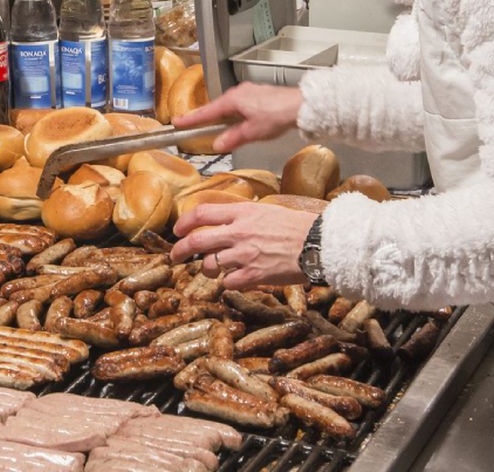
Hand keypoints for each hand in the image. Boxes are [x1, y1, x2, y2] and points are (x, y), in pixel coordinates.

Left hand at [169, 201, 316, 287]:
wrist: (318, 244)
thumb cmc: (296, 226)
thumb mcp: (266, 211)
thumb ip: (242, 216)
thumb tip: (224, 220)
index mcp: (242, 213)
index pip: (202, 213)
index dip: (184, 222)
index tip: (178, 230)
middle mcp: (239, 233)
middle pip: (197, 241)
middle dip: (180, 250)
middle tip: (175, 256)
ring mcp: (245, 255)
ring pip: (210, 264)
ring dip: (207, 268)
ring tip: (212, 269)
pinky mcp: (254, 275)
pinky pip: (228, 282)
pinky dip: (227, 282)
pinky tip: (234, 279)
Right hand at [171, 83, 302, 153]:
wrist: (301, 106)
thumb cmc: (279, 114)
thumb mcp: (252, 132)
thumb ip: (233, 138)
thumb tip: (218, 144)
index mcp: (234, 99)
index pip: (207, 111)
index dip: (191, 118)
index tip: (178, 121)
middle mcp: (240, 93)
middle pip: (217, 107)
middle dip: (205, 116)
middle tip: (191, 123)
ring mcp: (250, 92)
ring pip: (229, 106)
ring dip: (221, 116)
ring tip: (214, 126)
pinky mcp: (259, 96)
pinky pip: (240, 105)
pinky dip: (234, 113)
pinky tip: (238, 121)